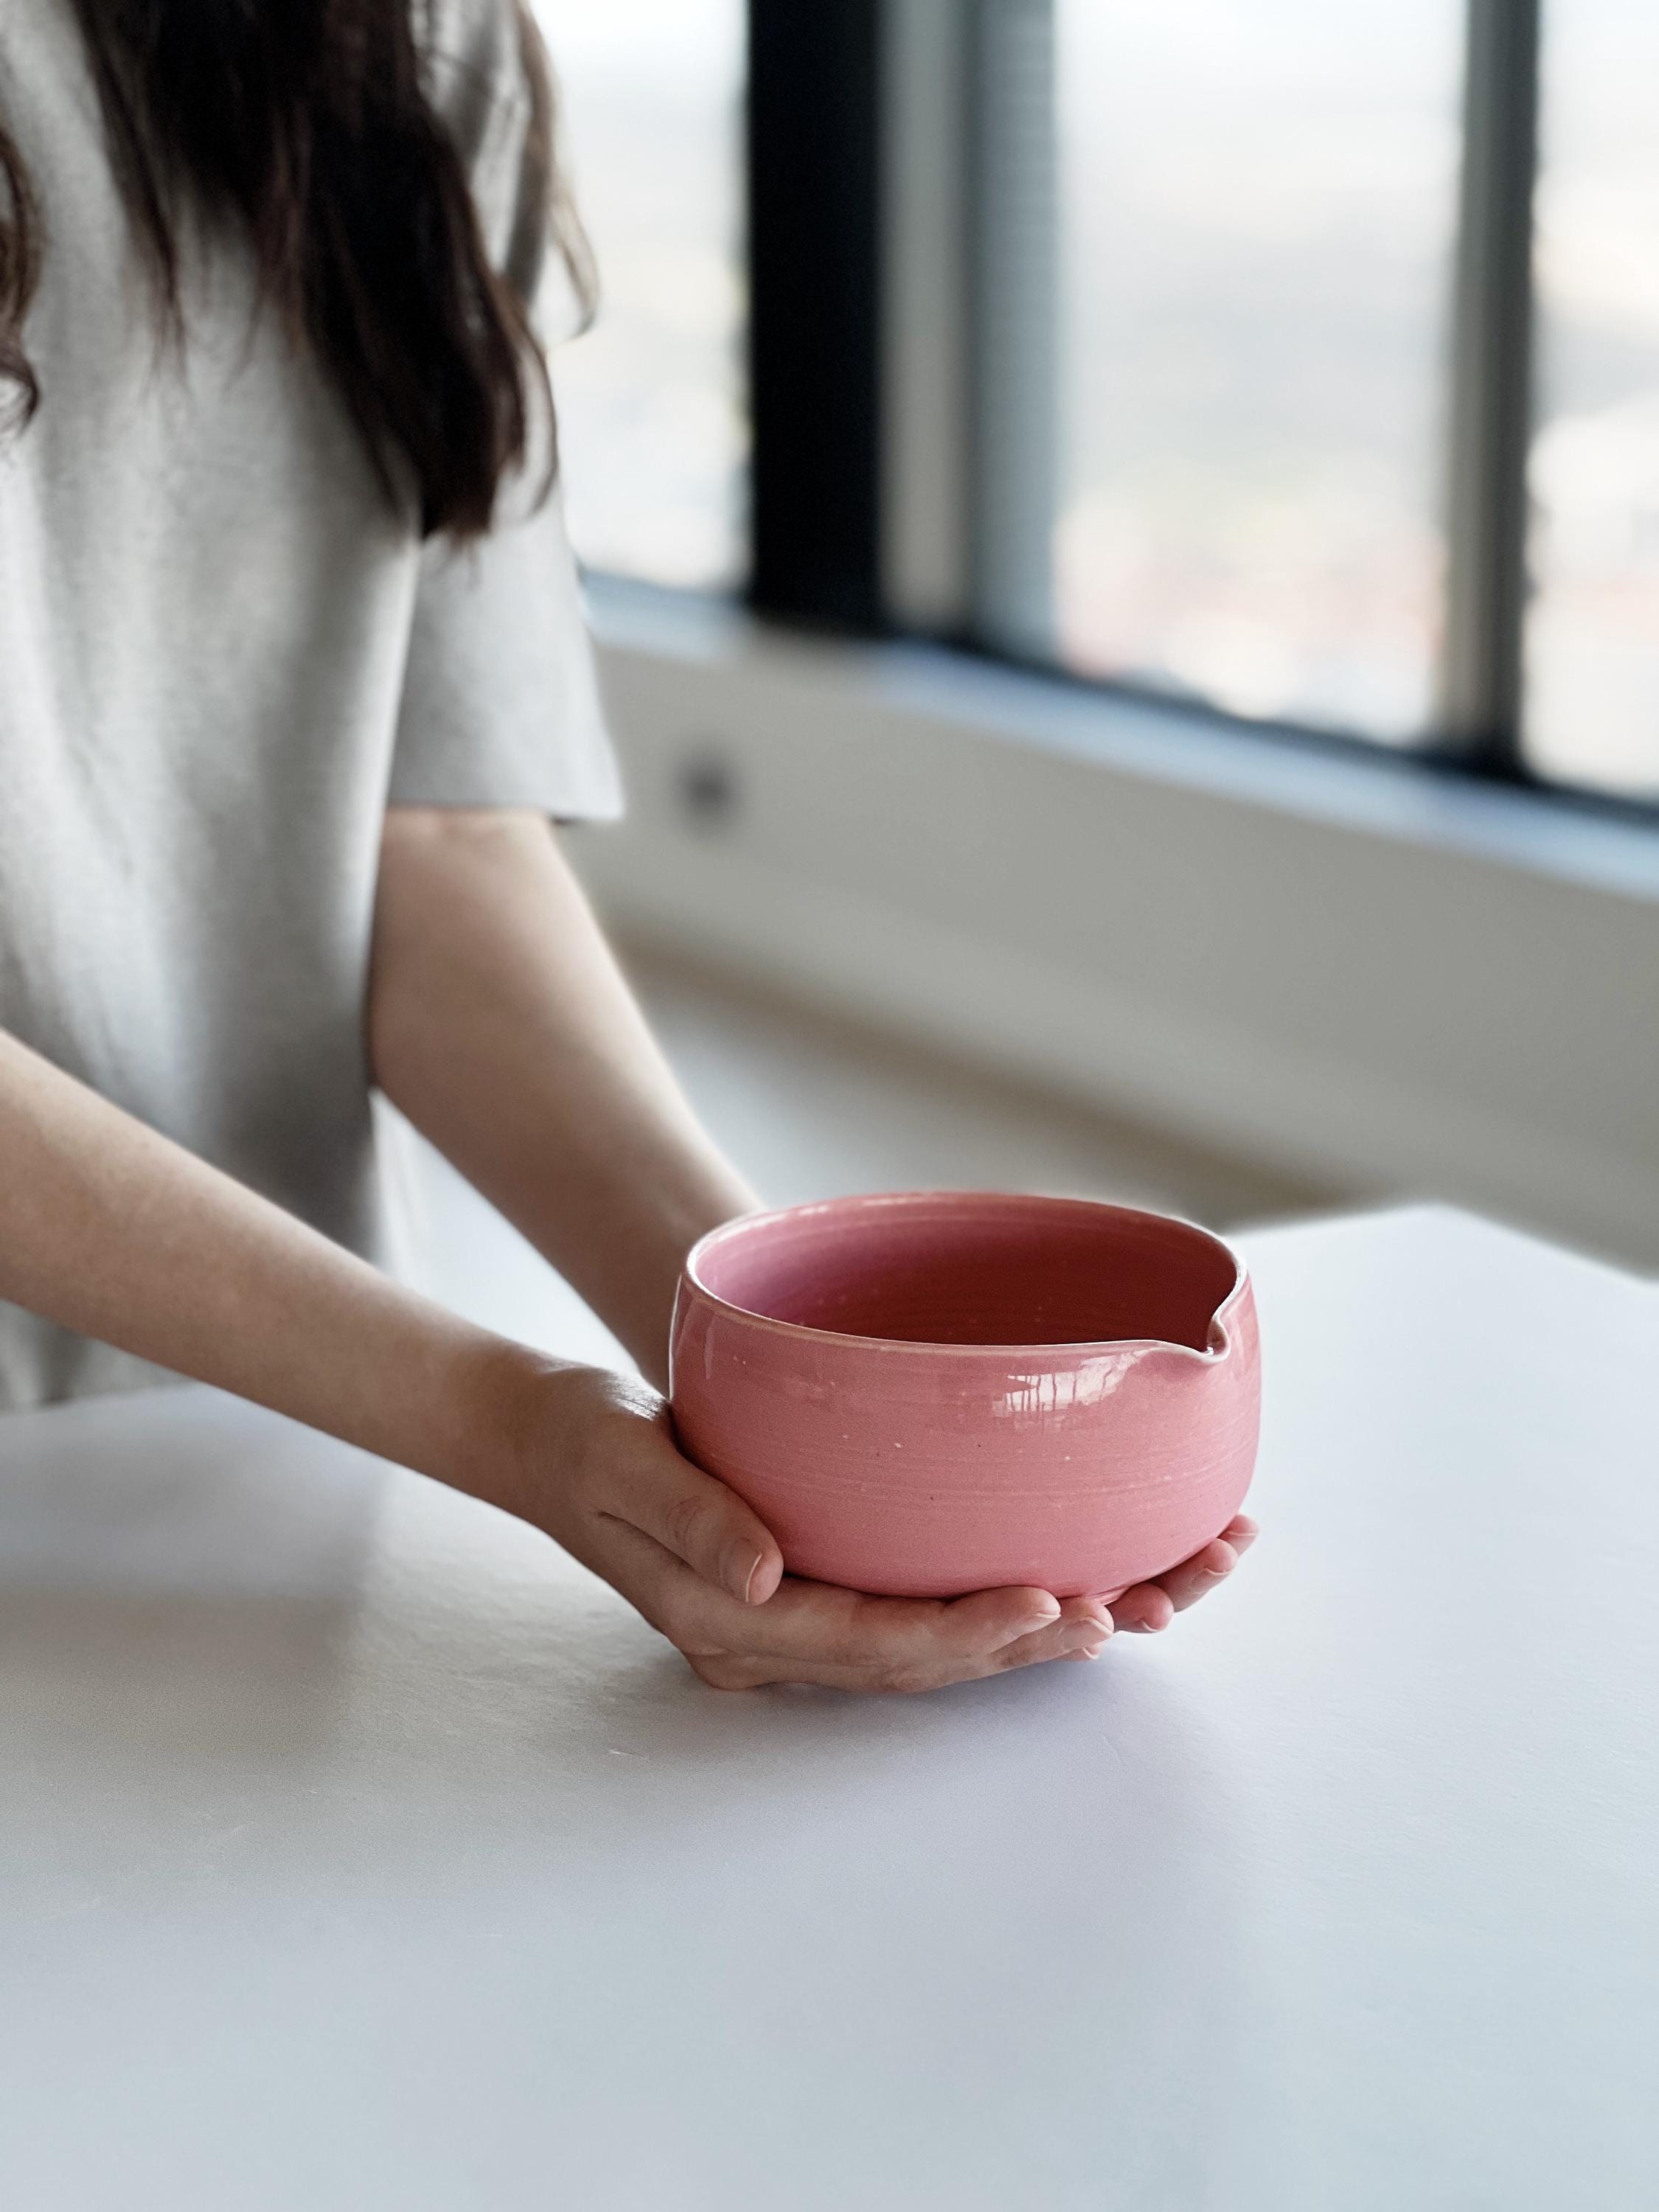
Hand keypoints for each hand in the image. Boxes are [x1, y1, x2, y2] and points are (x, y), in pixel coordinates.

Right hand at [497, 1361, 1255, 1693]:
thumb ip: (689, 1517)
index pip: (865, 1641)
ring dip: (1021, 1634)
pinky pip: (908, 1612)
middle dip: (1022, 1642)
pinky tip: (1052, 1586)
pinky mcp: (807, 1588)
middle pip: (915, 1661)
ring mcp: (790, 1624)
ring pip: (923, 1647)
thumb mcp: (621, 1460)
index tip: (1047, 1599)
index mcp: (727, 1621)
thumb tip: (761, 1577)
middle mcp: (768, 1639)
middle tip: (1123, 1609)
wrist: (553, 1443)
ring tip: (1125, 1608)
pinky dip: (983, 1606)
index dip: (961, 1630)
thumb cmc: (585, 1440)